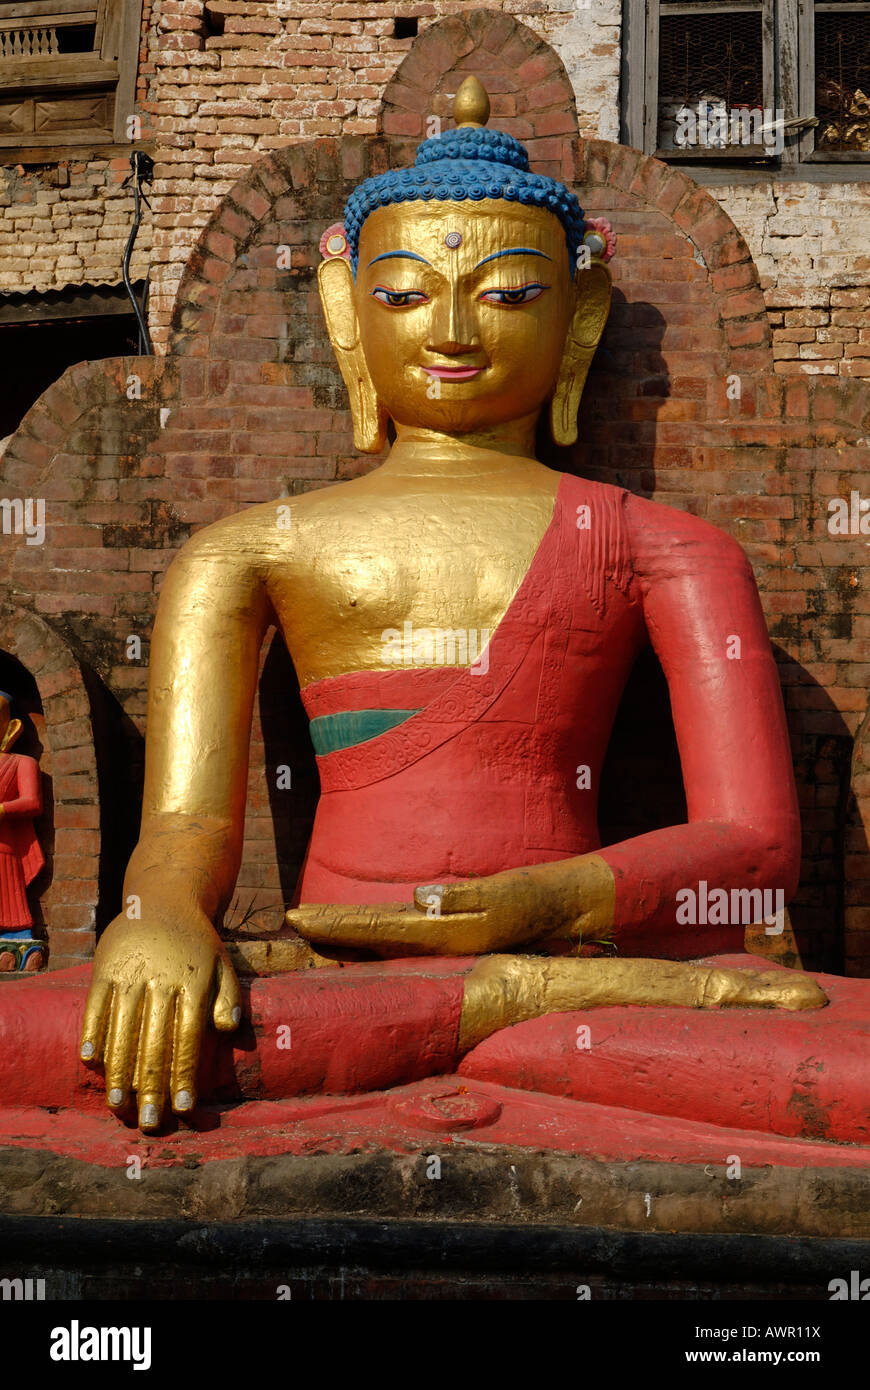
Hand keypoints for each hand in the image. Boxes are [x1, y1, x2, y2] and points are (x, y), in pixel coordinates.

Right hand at [79, 905, 240, 1131]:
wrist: (163, 898)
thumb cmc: (197, 940)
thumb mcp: (223, 963)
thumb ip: (229, 996)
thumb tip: (229, 1030)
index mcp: (192, 982)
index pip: (188, 1037)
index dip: (185, 1074)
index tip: (184, 1108)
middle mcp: (160, 980)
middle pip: (154, 1043)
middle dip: (152, 1087)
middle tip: (150, 1122)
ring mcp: (129, 974)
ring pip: (122, 1031)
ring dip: (119, 1072)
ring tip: (119, 1105)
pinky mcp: (104, 968)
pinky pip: (95, 1007)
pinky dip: (92, 1034)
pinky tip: (91, 1062)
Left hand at [286, 855, 612, 955]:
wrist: (566, 913)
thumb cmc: (536, 900)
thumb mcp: (503, 896)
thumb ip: (464, 898)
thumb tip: (420, 900)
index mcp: (440, 932)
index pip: (374, 928)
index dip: (333, 925)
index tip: (296, 918)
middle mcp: (433, 939)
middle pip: (367, 936)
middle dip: (327, 932)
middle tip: (287, 922)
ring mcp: (440, 938)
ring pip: (380, 938)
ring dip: (344, 935)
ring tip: (309, 929)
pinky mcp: (449, 931)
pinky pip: (399, 935)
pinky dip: (372, 933)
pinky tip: (357, 935)